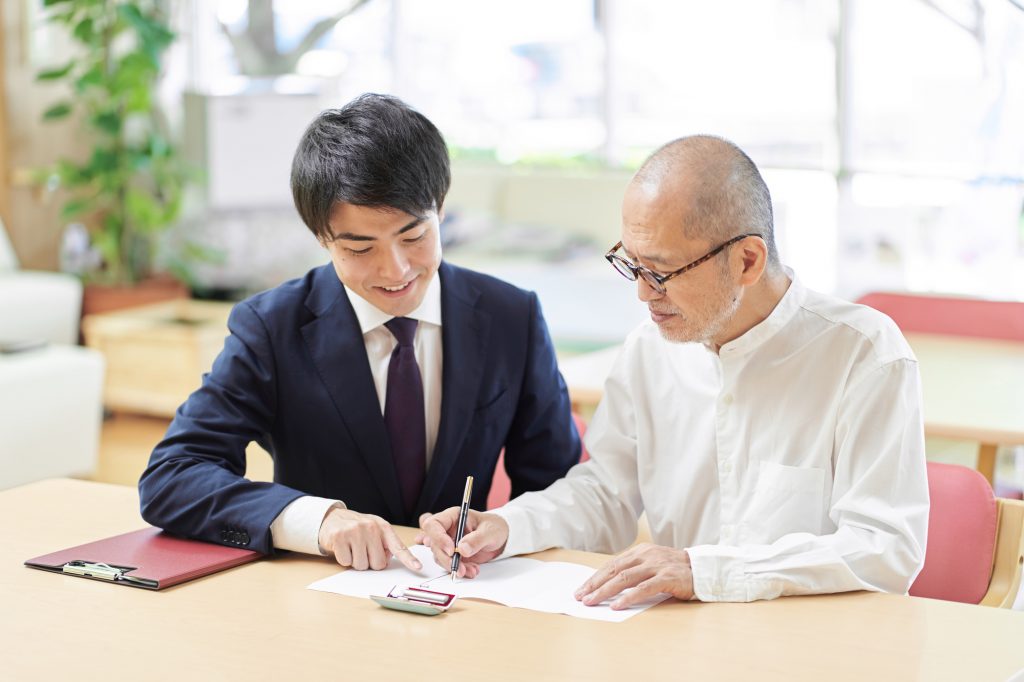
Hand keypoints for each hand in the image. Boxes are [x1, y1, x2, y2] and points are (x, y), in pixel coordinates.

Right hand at [318, 507, 421, 571]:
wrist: (332, 518)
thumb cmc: (357, 528)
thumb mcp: (374, 531)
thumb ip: (384, 544)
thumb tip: (386, 560)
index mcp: (383, 527)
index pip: (398, 546)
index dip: (408, 559)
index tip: (418, 568)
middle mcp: (371, 527)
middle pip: (378, 564)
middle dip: (370, 562)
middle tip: (363, 550)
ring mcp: (355, 531)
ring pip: (362, 565)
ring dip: (356, 561)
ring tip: (352, 548)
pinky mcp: (339, 536)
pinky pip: (346, 562)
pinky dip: (344, 559)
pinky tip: (343, 547)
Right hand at [414, 507, 508, 577]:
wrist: (502, 538)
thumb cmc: (495, 527)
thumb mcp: (490, 531)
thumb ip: (476, 539)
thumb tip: (462, 549)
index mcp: (453, 517)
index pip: (433, 524)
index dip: (438, 538)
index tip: (451, 550)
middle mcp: (447, 529)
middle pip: (434, 544)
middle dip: (446, 558)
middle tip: (459, 568)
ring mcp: (449, 543)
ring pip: (439, 557)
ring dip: (453, 566)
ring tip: (471, 570)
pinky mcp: (453, 555)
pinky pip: (449, 565)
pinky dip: (460, 570)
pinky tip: (472, 570)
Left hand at [574, 543, 693, 609]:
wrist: (703, 569)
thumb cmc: (675, 570)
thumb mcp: (652, 564)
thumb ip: (635, 571)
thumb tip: (609, 585)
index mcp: (640, 551)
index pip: (612, 564)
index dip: (595, 577)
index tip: (582, 589)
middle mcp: (646, 555)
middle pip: (614, 570)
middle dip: (595, 584)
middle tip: (581, 597)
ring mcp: (656, 565)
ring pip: (625, 578)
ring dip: (606, 591)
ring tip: (593, 601)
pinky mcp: (667, 577)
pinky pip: (644, 588)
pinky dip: (629, 597)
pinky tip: (618, 605)